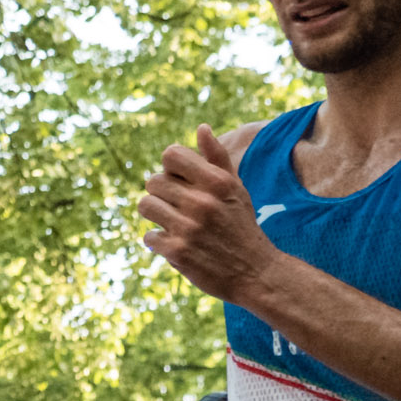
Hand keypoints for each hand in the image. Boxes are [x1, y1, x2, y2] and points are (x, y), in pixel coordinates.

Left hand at [138, 127, 278, 303]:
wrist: (255, 272)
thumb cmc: (241, 225)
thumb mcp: (236, 188)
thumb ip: (217, 158)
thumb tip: (201, 128)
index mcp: (217, 181)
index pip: (171, 155)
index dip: (170, 167)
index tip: (180, 180)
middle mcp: (202, 201)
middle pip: (153, 181)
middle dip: (161, 192)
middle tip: (177, 206)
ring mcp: (188, 227)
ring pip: (145, 206)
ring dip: (155, 214)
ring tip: (172, 222)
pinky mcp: (178, 251)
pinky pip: (148, 236)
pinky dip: (158, 241)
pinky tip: (175, 243)